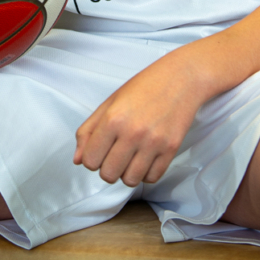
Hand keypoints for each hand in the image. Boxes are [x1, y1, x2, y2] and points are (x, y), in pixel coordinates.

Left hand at [73, 49, 205, 186]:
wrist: (181, 78)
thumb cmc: (144, 86)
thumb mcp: (110, 102)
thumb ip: (89, 130)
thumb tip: (78, 160)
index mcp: (113, 119)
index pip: (89, 161)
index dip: (92, 157)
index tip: (100, 149)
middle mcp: (132, 133)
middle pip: (108, 175)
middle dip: (108, 167)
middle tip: (115, 153)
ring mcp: (153, 143)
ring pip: (130, 181)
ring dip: (127, 172)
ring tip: (131, 156)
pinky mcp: (171, 149)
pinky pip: (152, 178)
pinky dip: (146, 172)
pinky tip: (146, 157)